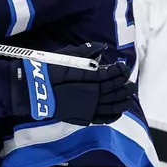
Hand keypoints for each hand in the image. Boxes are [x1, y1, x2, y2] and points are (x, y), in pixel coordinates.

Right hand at [11, 43, 136, 125]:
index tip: (123, 67)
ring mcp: (90, 107)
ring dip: (123, 101)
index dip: (121, 71)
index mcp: (92, 77)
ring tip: (129, 98)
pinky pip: (103, 118)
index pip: (113, 74)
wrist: (35, 90)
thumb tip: (102, 48)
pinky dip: (113, 115)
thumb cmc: (50, 70)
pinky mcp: (84, 117)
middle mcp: (95, 93)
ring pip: (113, 106)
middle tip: (131, 83)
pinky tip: (118, 112)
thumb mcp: (68, 55)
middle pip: (116, 90)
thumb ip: (86, 52)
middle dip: (125, 86)